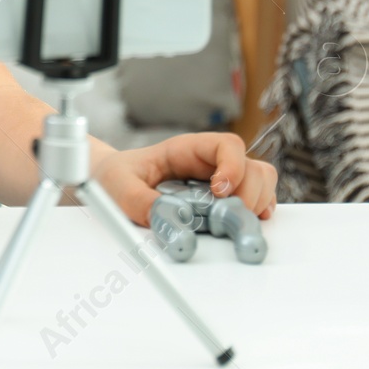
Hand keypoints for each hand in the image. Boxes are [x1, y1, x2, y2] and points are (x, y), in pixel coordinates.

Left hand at [92, 132, 277, 226]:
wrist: (108, 183)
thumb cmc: (115, 176)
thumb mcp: (119, 185)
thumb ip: (139, 200)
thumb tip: (168, 219)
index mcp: (186, 150)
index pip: (226, 145)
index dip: (233, 166)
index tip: (220, 191)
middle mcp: (208, 163)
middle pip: (252, 166)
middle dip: (250, 192)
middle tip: (231, 215)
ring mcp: (218, 181)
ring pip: (260, 181)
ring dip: (258, 202)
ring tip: (240, 221)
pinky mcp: (221, 201)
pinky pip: (255, 200)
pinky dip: (258, 211)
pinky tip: (248, 224)